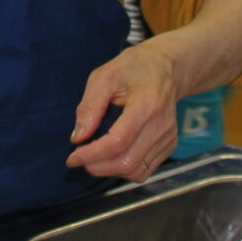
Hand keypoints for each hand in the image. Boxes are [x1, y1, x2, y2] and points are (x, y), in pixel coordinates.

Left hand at [66, 43, 182, 182]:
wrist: (166, 68)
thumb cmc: (132, 68)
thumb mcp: (103, 77)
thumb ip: (89, 107)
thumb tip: (77, 138)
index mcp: (146, 105)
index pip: (117, 142)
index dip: (92, 155)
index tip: (72, 158)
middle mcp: (161, 126)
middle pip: (127, 162)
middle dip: (98, 166)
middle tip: (79, 158)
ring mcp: (168, 138)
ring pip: (136, 172)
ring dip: (109, 171)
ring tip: (93, 157)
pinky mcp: (170, 145)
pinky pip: (145, 170)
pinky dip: (124, 169)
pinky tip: (110, 155)